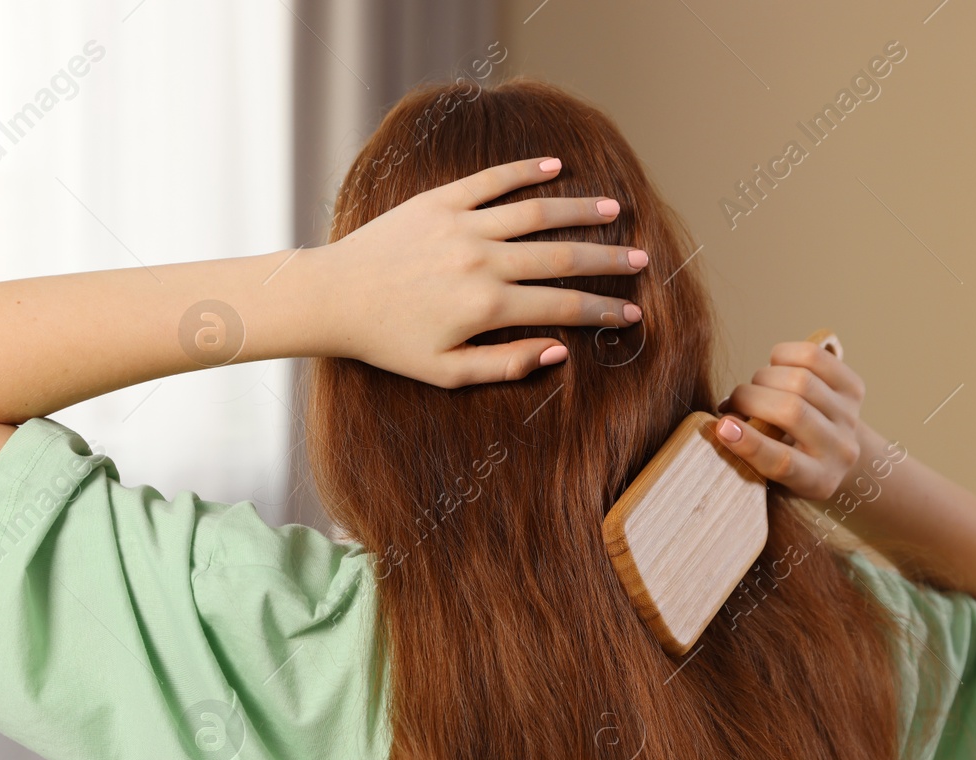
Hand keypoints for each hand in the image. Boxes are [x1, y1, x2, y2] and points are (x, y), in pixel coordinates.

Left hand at [311, 157, 648, 387]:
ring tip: (613, 210)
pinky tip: (556, 169)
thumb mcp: (446, 373)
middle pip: (561, 257)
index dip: (602, 310)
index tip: (632, 312)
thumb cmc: (388, 344)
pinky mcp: (439, 201)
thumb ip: (505, 365)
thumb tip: (560, 352)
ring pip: (535, 212)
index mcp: (486, 308)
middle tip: (642, 260)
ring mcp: (461, 226)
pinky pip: (491, 180)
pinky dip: (526, 171)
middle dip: (607, 260)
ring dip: (579, 210)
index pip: (562, 308)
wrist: (333, 298)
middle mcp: (481, 262)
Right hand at [713, 339, 866, 500]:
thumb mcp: (769, 474)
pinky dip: (782, 356)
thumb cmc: (789, 462)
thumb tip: (723, 423)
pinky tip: (774, 368)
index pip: (783, 462)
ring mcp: (849, 416)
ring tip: (756, 387)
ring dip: (764, 378)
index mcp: (815, 481)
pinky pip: (813, 357)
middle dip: (750, 398)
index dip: (750, 443)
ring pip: (800, 380)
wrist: (835, 453)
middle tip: (733, 402)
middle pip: (791, 411)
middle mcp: (840, 449)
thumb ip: (749, 452)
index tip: (722, 427)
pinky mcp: (853, 388)